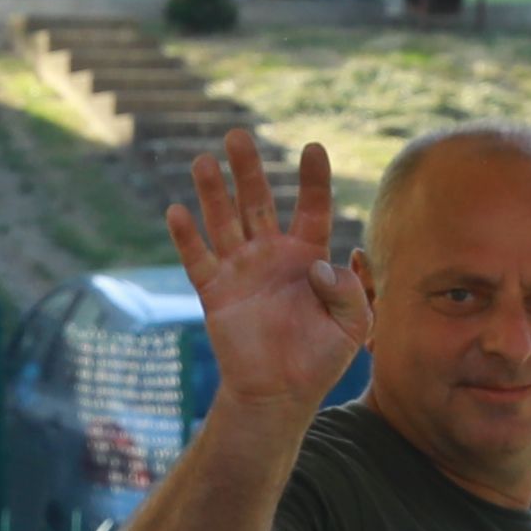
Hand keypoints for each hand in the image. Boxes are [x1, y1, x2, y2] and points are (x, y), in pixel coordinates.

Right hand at [169, 131, 368, 417]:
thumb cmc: (319, 359)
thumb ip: (348, 291)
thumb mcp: (352, 326)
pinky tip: (178, 211)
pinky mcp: (215, 293)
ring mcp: (240, 271)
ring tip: (204, 161)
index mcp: (308, 256)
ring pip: (224, 221)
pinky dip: (187, 237)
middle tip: (238, 135)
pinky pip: (198, 260)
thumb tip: (317, 265)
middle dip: (248, 169)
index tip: (312, 148)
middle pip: (258, 201)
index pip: (312, 208)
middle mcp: (271, 254)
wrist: (279, 395)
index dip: (312, 179)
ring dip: (213, 192)